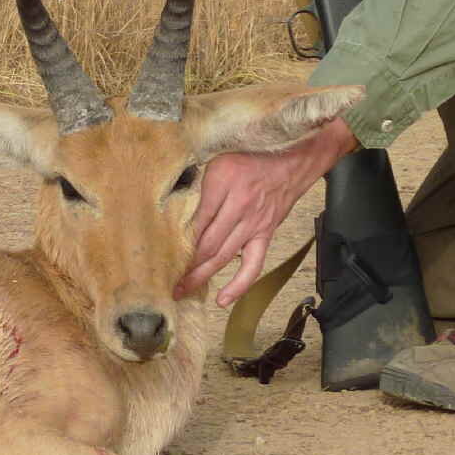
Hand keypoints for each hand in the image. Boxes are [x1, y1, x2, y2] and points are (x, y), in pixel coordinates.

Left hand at [177, 117, 357, 306]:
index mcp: (222, 181)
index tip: (159, 253)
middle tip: (164, 279)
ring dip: (201, 276)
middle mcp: (238, 205)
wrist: (294, 157)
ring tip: (182, 290)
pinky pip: (252, 264)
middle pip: (206, 243)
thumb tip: (174, 202)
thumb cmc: (253, 154)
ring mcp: (253, 223)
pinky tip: (223, 299)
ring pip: (223, 256)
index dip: (176, 239)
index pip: (195, 218)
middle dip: (184, 264)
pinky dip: (238, 285)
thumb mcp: (219, 158)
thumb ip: (199, 180)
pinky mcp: (265, 234)